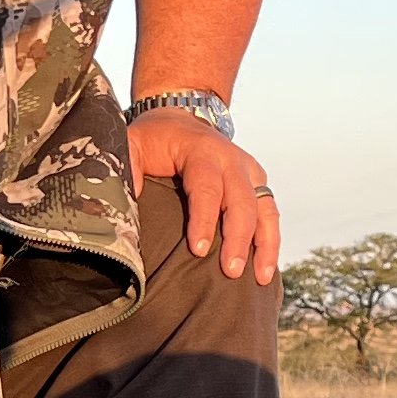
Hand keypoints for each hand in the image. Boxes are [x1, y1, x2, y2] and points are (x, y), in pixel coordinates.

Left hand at [128, 111, 280, 282]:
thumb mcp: (133, 143)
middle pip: (242, 201)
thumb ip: (127, 168)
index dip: (204, 219)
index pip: (206, 186)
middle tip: (230, 271)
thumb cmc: (155, 139)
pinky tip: (265, 269)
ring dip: (264, 244)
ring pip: (264, 209)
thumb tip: (125, 203)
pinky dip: (271, 241)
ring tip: (259, 279)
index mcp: (202, 150)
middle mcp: (232, 159)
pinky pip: (270, 214)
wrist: (181, 118)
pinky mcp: (257, 184)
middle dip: (238, 239)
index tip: (199, 250)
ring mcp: (249, 171)